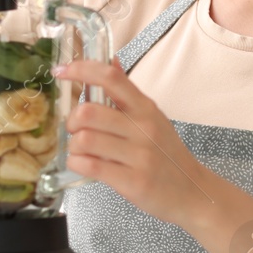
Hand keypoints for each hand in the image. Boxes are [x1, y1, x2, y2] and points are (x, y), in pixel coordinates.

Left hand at [53, 58, 212, 226]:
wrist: (192, 191)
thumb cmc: (167, 154)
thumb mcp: (153, 118)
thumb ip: (127, 94)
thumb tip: (110, 61)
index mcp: (145, 108)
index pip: (110, 78)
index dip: (81, 70)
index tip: (61, 72)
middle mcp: (144, 128)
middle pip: (88, 112)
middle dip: (71, 122)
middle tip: (76, 131)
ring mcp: (139, 155)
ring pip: (84, 140)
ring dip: (73, 147)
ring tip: (83, 152)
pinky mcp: (133, 181)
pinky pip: (89, 166)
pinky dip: (77, 164)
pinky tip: (83, 164)